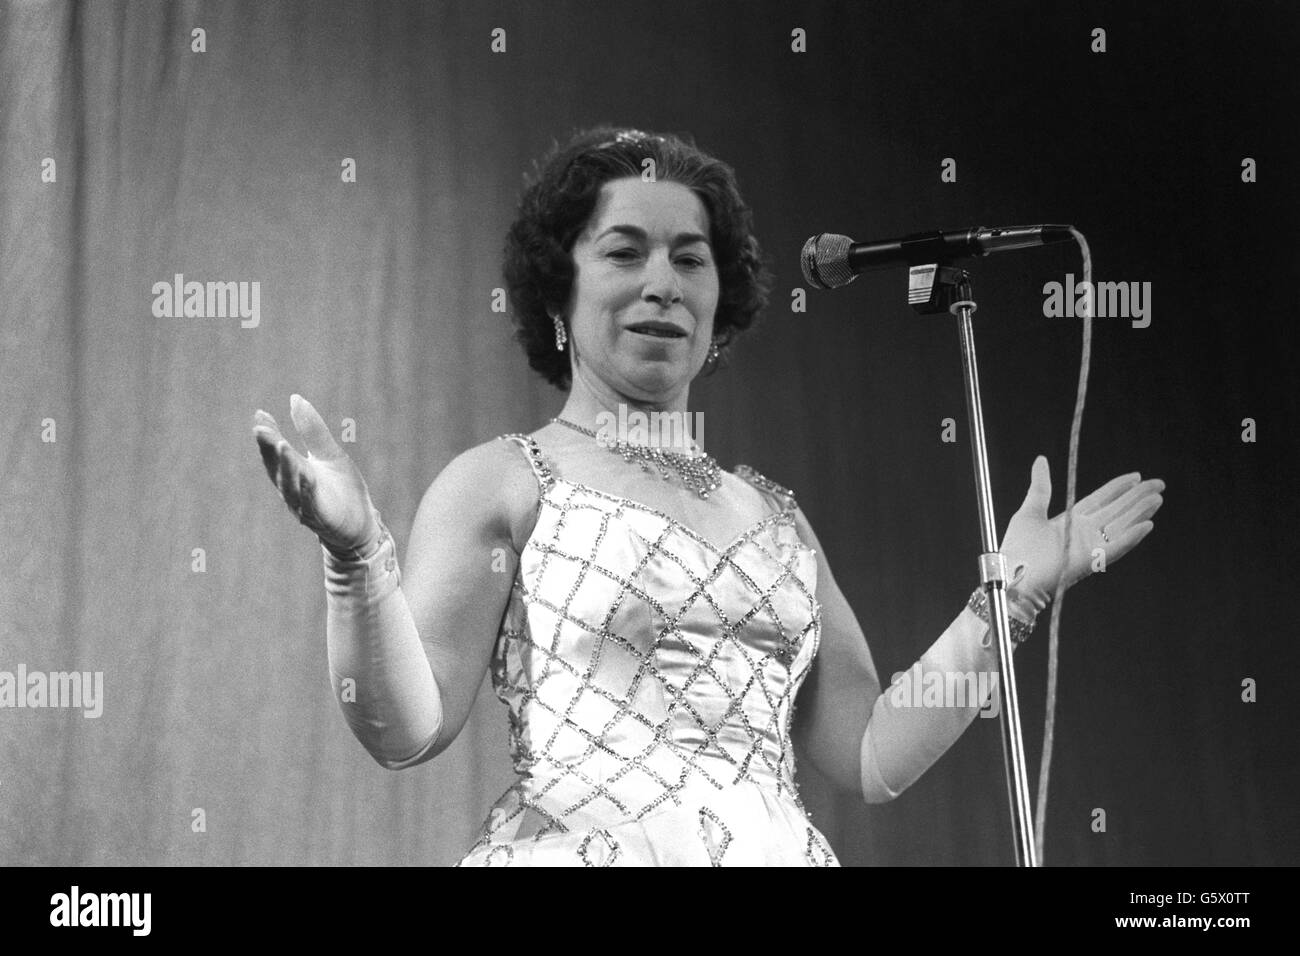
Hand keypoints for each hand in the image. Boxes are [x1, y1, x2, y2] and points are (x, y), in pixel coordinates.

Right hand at [252, 394, 381, 555]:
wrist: (360, 525)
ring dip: (284, 466)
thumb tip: (295, 398)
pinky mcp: (321, 518)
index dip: (267, 434)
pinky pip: (311, 503)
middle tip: (260, 427)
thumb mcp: (329, 454)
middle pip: (277, 467)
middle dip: (268, 448)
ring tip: (280, 444)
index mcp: (293, 473)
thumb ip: (312, 430)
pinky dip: (305, 489)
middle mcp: (293, 490)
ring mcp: (305, 505)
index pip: (275, 452)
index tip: (260, 414)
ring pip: (290, 485)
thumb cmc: (341, 490)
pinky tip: (305, 474)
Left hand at [999, 455, 1164, 614]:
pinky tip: (1147, 525)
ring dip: (1140, 512)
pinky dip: (1131, 537)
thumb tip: (1041, 460)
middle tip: (1158, 484)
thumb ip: (1041, 487)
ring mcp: (1090, 547)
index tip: (1136, 475)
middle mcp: (1084, 533)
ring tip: (1157, 498)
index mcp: (1071, 521)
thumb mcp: (1030, 511)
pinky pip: (1116, 548)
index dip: (1118, 487)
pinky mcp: (1091, 562)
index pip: (1101, 500)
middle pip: (1117, 510)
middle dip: (1138, 497)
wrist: (1012, 574)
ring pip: (1122, 526)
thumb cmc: (1018, 548)